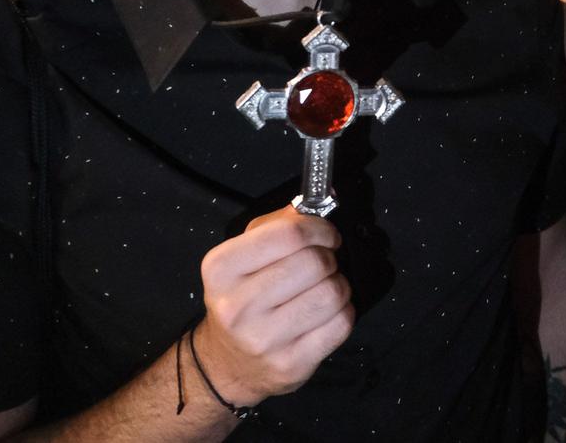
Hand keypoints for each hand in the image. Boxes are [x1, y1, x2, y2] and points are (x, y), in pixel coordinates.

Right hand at [194, 207, 353, 407]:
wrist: (227, 362)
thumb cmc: (242, 297)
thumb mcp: (244, 253)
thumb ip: (279, 223)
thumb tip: (322, 200)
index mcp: (221, 269)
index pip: (288, 234)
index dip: (319, 229)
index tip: (327, 235)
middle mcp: (237, 306)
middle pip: (314, 263)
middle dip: (329, 258)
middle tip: (325, 263)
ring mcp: (263, 340)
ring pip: (332, 294)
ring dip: (339, 285)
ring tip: (324, 288)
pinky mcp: (290, 365)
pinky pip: (341, 325)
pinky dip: (344, 312)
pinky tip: (327, 313)